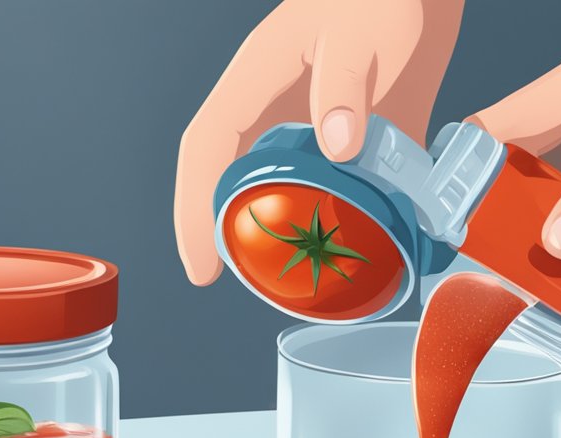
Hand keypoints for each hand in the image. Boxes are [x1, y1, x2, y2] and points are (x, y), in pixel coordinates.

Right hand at [174, 0, 463, 284]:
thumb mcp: (362, 31)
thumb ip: (344, 86)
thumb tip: (336, 151)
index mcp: (257, 78)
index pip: (206, 150)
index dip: (192, 211)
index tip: (201, 267)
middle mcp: (278, 107)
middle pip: (234, 176)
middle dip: (231, 231)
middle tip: (251, 283)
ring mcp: (317, 123)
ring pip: (287, 187)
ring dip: (292, 230)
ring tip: (305, 280)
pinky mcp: (360, 134)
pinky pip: (344, 184)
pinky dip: (352, 218)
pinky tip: (368, 250)